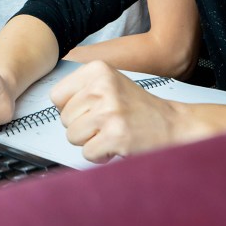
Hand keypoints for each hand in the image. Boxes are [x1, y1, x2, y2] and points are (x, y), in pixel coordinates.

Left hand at [50, 60, 190, 162]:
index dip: (70, 109)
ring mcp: (109, 111)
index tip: (89, 110)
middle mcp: (102, 87)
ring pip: (72, 136)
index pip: (56, 96)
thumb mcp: (109, 83)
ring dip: (90, 141)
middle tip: (106, 123)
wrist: (172, 124)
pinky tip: (116, 144)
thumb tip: (52, 102)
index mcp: (98, 69)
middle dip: (82, 127)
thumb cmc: (137, 107)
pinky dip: (100, 155)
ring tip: (111, 132)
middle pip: (64, 119)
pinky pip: (87, 153)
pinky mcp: (116, 135)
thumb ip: (80, 88)